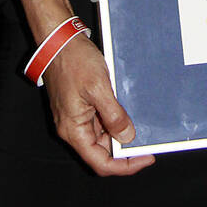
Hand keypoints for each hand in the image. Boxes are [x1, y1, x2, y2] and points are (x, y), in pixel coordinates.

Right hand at [42, 32, 154, 176]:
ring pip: (101, 137)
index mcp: (74, 130)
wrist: (59, 40)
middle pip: (101, 152)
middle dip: (124, 149)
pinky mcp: (79, 107)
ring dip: (120, 133)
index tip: (145, 157)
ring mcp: (75, 117)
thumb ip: (114, 116)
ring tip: (139, 124)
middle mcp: (72, 129)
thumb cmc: (73, 61)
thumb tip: (127, 137)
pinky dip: (114, 120)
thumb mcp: (99, 88)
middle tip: (147, 141)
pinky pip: (99, 122)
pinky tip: (126, 111)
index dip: (125, 166)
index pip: (101, 162)